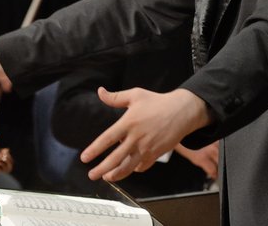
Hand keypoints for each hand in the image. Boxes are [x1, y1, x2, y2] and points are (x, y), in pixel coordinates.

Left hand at [81, 87, 211, 181]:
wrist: (182, 111)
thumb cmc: (158, 102)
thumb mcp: (135, 95)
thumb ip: (115, 97)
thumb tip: (100, 91)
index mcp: (129, 123)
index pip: (107, 139)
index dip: (95, 150)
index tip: (84, 158)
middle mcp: (136, 138)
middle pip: (115, 158)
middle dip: (101, 169)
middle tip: (91, 175)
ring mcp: (147, 148)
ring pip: (128, 167)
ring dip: (116, 174)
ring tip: (107, 177)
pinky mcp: (156, 154)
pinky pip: (142, 166)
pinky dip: (134, 170)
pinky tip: (128, 169)